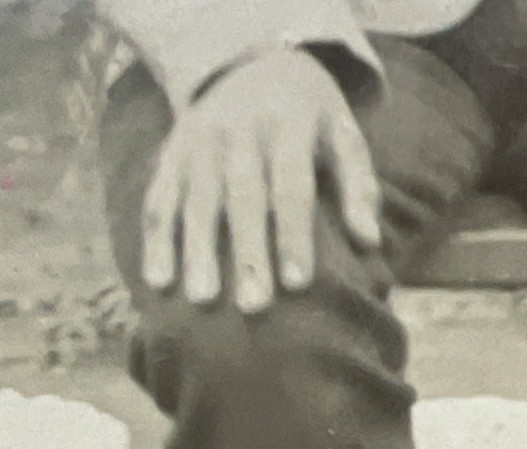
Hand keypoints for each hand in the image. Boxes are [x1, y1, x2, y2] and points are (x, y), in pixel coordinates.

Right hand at [141, 47, 381, 314]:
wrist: (252, 63)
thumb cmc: (310, 122)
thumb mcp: (343, 135)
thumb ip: (358, 186)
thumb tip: (370, 241)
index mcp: (287, 124)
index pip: (290, 185)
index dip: (294, 235)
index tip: (298, 286)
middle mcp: (238, 130)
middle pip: (242, 196)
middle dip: (248, 253)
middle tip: (254, 307)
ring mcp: (198, 141)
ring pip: (195, 200)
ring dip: (196, 251)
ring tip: (202, 302)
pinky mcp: (170, 155)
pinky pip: (159, 199)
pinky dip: (156, 240)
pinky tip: (157, 282)